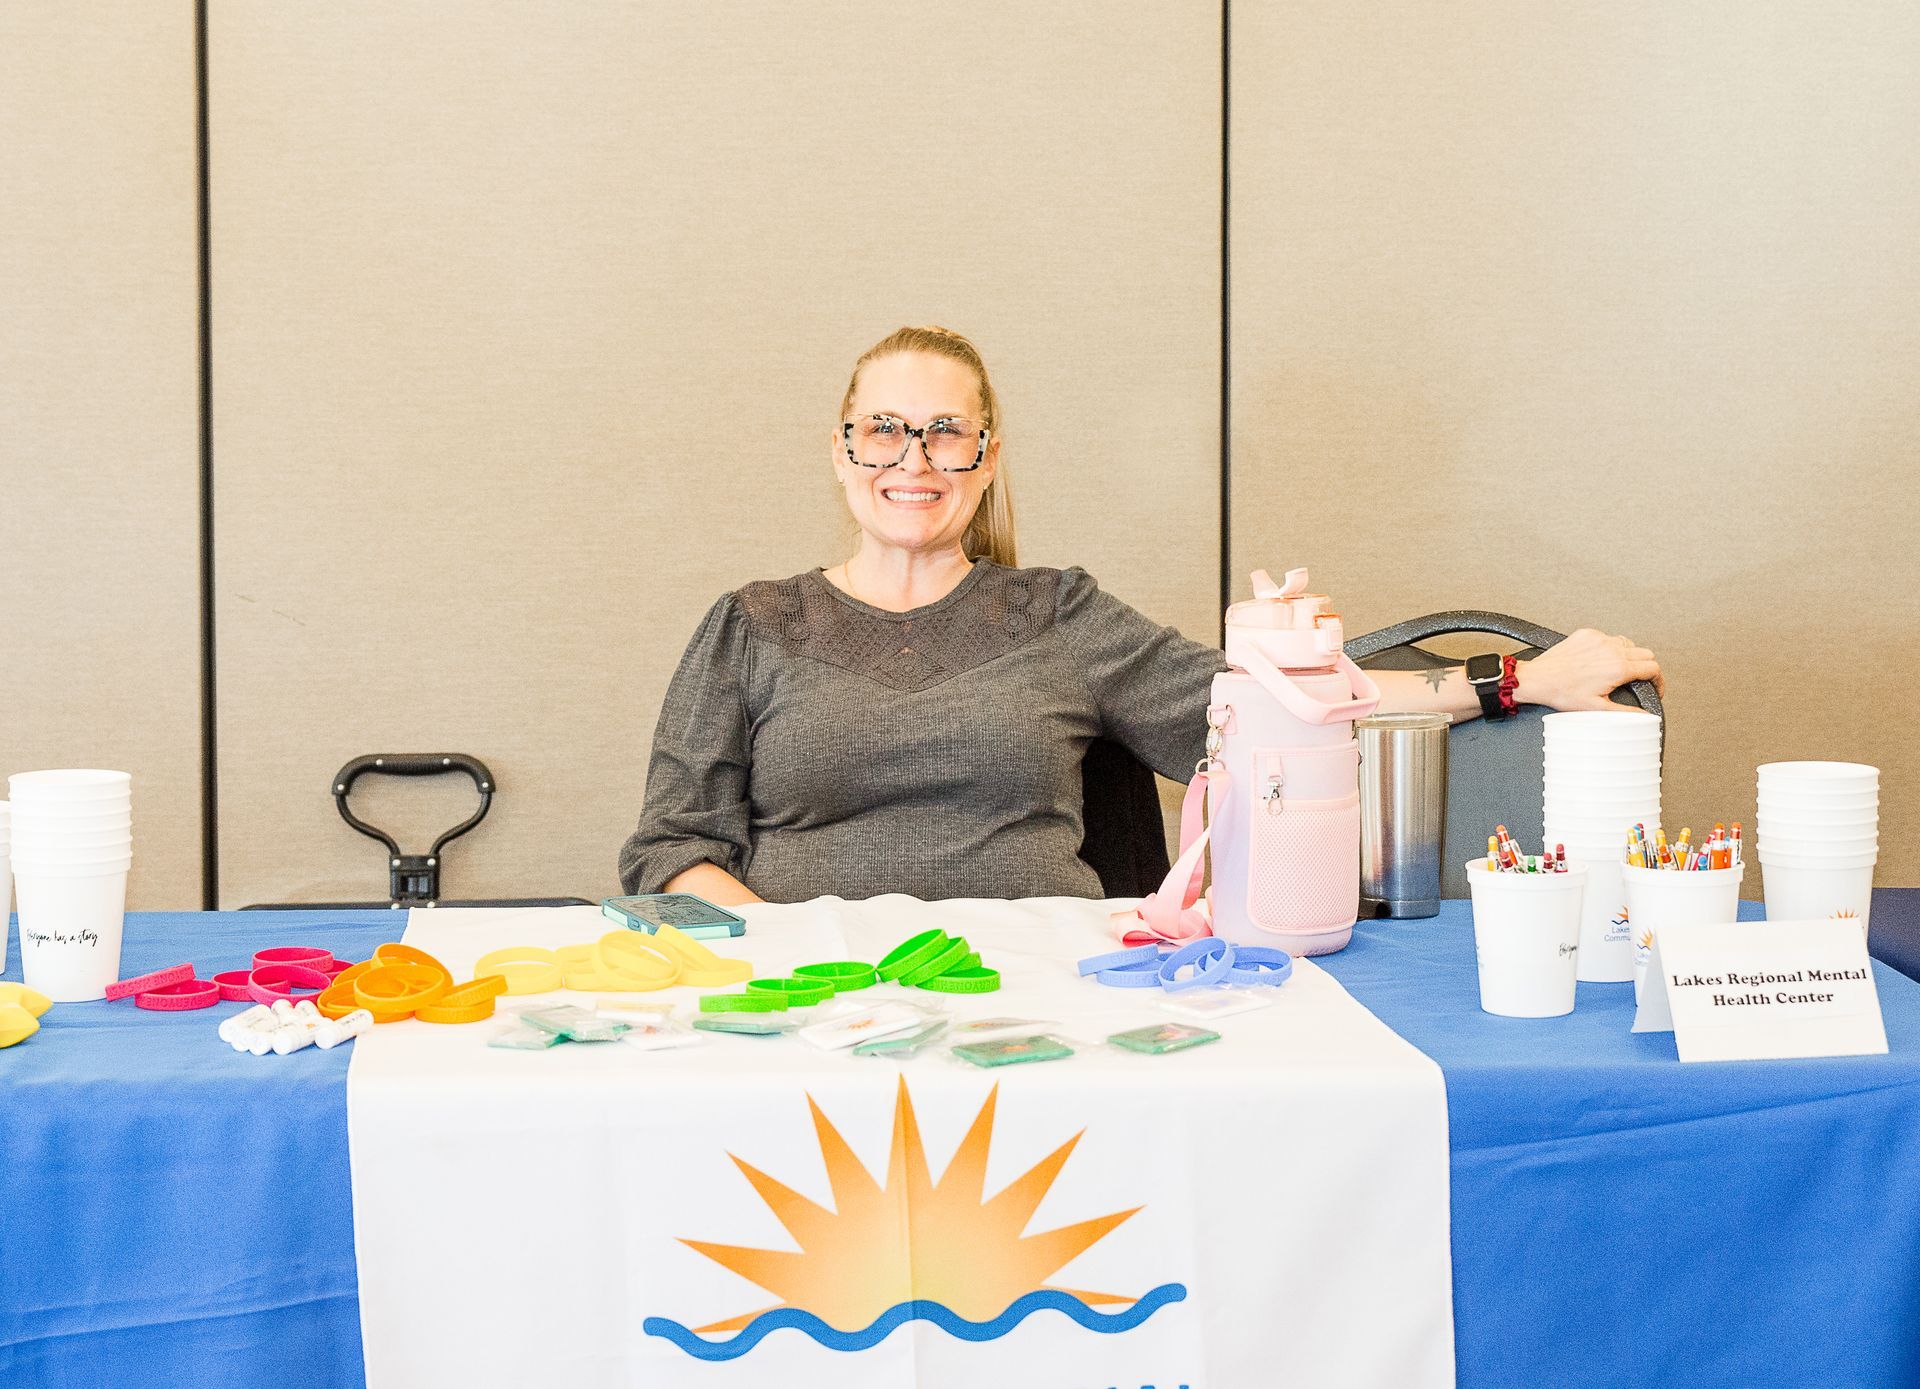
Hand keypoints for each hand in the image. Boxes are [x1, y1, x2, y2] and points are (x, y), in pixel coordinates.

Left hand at [1516, 628, 1663, 710]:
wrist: (1538, 678)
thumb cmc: (1562, 692)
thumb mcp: (1597, 708)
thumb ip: (1627, 713)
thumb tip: (1645, 717)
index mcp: (1617, 668)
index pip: (1653, 668)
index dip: (1658, 681)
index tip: (1654, 687)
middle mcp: (1611, 650)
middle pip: (1646, 654)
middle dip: (1646, 668)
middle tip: (1638, 680)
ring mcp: (1599, 639)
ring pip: (1629, 643)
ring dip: (1630, 656)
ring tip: (1618, 671)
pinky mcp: (1587, 634)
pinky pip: (1609, 637)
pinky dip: (1611, 648)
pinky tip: (1600, 660)